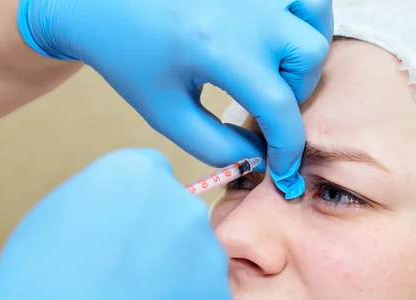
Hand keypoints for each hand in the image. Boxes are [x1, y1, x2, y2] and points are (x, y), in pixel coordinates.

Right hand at [0, 149, 234, 299]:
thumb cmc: (38, 289)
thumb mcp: (59, 214)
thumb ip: (108, 198)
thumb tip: (129, 207)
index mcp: (141, 172)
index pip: (153, 177)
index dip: (136, 209)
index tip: (124, 233)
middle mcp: (185, 205)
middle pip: (180, 216)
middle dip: (161, 239)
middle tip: (130, 274)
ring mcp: (210, 255)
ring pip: (198, 259)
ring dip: (178, 276)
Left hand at [17, 0, 332, 198]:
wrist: (100, 3)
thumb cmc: (130, 59)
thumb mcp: (166, 114)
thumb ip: (217, 146)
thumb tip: (261, 156)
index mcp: (216, 48)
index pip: (279, 105)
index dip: (289, 146)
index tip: (284, 167)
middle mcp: (243, 10)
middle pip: (308, 58)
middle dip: (295, 93)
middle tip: (264, 103)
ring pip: (315, 17)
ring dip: (305, 51)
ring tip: (276, 67)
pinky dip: (305, 14)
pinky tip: (280, 34)